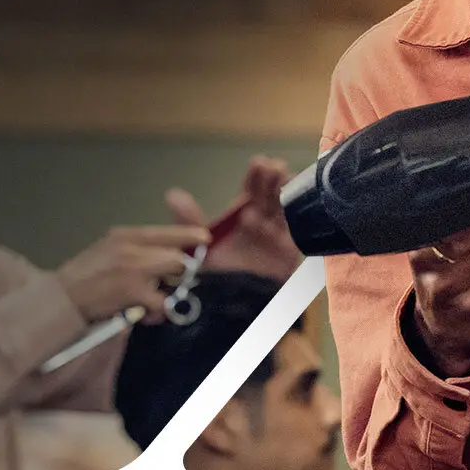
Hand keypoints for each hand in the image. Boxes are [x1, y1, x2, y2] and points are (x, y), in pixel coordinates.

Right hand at [55, 224, 206, 323]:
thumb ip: (135, 249)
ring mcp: (135, 268)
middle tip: (165, 283)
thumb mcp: (108, 250)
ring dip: (166, 292)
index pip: (166, 231)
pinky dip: (156, 311)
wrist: (61, 299)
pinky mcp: (134, 290)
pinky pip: (162, 302)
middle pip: (177, 256)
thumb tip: (164, 255)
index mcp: (125, 235)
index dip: (189, 234)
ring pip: (172, 277)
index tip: (204, 238)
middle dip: (177, 272)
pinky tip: (142, 313)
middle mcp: (132, 246)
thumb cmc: (84, 278)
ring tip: (149, 301)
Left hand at [174, 157, 302, 281]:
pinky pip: (296, 233)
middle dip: (274, 179)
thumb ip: (188, 221)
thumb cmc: (215, 274)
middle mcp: (264, 222)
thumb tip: (173, 194)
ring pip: (286, 209)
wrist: (229, 306)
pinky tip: (294, 207)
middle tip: (274, 167)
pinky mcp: (290, 252)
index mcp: (243, 215)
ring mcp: (278, 236)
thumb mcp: (197, 246)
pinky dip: (296, 220)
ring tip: (284, 179)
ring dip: (287, 193)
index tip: (259, 163)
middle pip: (272, 195)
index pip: (252, 190)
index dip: (256, 176)